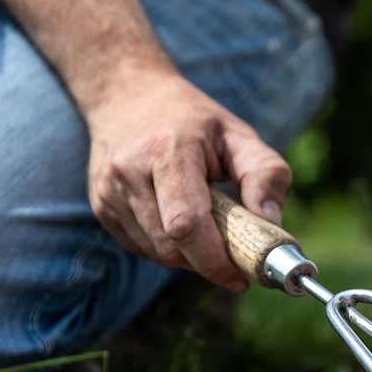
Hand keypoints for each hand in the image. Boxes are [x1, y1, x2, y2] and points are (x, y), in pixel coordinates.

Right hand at [86, 67, 290, 291]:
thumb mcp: (239, 135)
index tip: (241, 276)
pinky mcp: (101, 205)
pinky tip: (181, 226)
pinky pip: (140, 247)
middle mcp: (129, 170)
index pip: (186, 223)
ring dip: (188, 259)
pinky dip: (167, 249)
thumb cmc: (194, 121)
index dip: (214, 259)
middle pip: (170, 245)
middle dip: (206, 263)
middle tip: (234, 263)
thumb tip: (270, 222)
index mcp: (167, 150)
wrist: (127, 94)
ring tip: (209, 236)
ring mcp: (108, 190)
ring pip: (155, 252)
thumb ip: (265, 174)